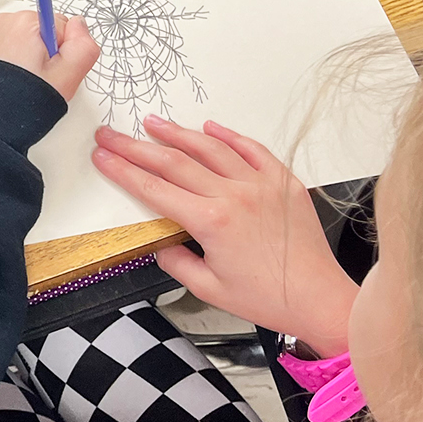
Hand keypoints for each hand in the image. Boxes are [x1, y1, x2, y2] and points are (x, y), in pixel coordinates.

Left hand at [0, 10, 100, 101]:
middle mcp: (5, 21)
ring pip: (24, 39)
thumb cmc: (22, 101)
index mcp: (26, 22)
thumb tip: (80, 25)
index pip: (62, 27)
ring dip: (27, 57)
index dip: (63, 52)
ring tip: (21, 80)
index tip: (52, 69)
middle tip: (39, 78)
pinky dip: (10, 59)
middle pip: (42, 31)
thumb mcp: (67, 76)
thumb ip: (83, 46)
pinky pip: (5, 46)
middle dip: (45, 53)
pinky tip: (9, 78)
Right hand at [91, 116, 358, 356]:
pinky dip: (229, 136)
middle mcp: (233, 195)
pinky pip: (252, 150)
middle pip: (174, 162)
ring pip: (210, 148)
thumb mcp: (209, 289)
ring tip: (153, 123)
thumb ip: (176, 262)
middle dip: (136, 146)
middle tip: (111, 134)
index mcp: (211, 222)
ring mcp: (261, 184)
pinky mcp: (284, 182)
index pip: (154, 189)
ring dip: (177, 133)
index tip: (102, 156)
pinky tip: (210, 127)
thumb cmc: (267, 298)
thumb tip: (163, 243)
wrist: (320, 298)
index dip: (123, 170)